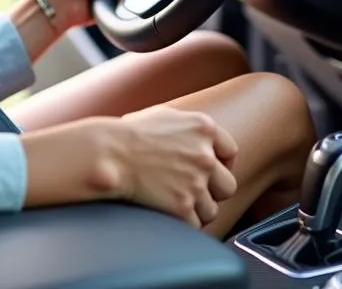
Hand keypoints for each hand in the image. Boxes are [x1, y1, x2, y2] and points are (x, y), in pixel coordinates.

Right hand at [116, 106, 237, 227]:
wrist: (111, 153)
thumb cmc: (129, 133)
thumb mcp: (165, 115)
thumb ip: (190, 127)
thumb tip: (203, 139)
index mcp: (203, 128)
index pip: (230, 152)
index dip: (221, 164)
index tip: (210, 171)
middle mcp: (205, 155)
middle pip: (227, 185)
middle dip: (212, 191)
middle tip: (193, 190)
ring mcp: (195, 182)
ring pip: (212, 210)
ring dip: (196, 210)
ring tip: (176, 202)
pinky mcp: (182, 206)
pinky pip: (195, 225)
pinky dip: (183, 223)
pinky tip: (168, 212)